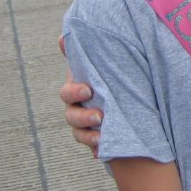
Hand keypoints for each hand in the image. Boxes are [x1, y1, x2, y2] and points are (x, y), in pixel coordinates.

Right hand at [59, 37, 101, 155]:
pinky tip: (100, 153)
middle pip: (71, 116)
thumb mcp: (101, 63)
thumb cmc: (111, 75)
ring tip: (101, 137)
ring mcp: (86, 125)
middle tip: (100, 116)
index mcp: (78, 88)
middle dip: (84, 117)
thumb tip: (62, 37)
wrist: (128, 97)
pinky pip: (94, 148)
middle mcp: (78, 108)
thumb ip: (85, 51)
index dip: (75, 92)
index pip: (68, 93)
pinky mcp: (98, 138)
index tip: (88, 91)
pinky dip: (96, 151)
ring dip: (89, 137)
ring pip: (80, 134)